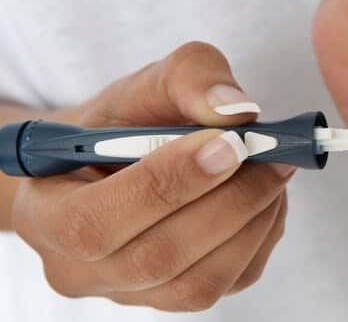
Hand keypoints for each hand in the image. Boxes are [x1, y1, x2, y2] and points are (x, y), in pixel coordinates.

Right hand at [12, 42, 293, 310]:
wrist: (122, 163)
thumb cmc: (124, 126)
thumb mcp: (143, 86)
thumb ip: (186, 78)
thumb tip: (236, 110)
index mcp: (46, 214)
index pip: (96, 223)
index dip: (168, 184)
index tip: (228, 142)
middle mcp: (81, 270)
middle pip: (156, 258)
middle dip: (227, 201)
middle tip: (270, 155)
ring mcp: (132, 294)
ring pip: (199, 283)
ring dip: (252, 221)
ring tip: (272, 170)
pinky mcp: (180, 298)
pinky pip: (231, 281)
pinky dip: (261, 236)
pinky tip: (266, 197)